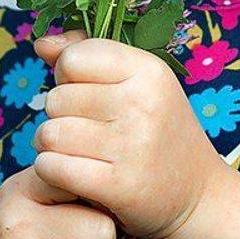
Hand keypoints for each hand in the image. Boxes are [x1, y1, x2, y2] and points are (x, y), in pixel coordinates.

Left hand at [32, 29, 228, 238]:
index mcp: (149, 70)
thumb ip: (88, 55)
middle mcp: (143, 103)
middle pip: (56, 98)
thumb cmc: (158, 130)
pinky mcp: (119, 186)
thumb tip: (41, 44)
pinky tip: (70, 173)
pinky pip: (52, 167)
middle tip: (83, 129)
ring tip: (74, 150)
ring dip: (51, 145)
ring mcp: (132, 145)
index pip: (73, 59)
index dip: (68, 76)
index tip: (86, 94)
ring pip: (49, 134)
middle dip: (60, 114)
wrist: (197, 194)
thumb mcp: (138, 82)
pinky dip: (51, 171)